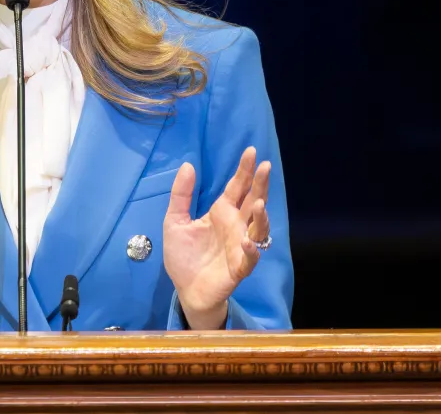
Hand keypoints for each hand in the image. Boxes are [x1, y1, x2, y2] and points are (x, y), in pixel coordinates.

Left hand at [162, 147, 270, 328]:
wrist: (185, 289)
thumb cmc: (184, 255)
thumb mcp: (174, 221)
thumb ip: (181, 195)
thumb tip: (188, 164)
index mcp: (221, 212)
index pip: (236, 187)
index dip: (244, 170)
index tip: (251, 151)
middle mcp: (235, 226)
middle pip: (253, 201)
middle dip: (260, 185)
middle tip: (265, 166)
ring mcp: (240, 246)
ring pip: (258, 228)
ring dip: (260, 216)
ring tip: (257, 203)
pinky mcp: (239, 267)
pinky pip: (250, 257)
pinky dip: (251, 249)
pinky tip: (246, 240)